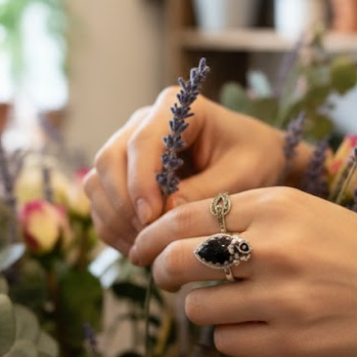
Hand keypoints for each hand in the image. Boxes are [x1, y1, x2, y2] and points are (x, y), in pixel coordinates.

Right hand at [83, 87, 298, 254]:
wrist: (258, 159)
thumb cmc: (256, 158)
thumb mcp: (243, 174)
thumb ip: (206, 192)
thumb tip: (165, 214)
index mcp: (177, 109)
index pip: (141, 141)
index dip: (140, 182)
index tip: (151, 217)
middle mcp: (145, 122)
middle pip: (110, 159)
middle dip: (123, 203)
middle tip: (148, 238)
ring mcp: (130, 146)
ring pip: (99, 180)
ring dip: (114, 218)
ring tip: (145, 247)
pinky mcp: (125, 173)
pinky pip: (102, 199)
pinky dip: (113, 226)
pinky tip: (139, 247)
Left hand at [129, 186, 356, 356]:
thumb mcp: (306, 212)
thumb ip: (248, 218)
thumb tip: (180, 236)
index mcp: (275, 205)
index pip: (183, 217)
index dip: (151, 235)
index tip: (140, 247)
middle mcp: (273, 247)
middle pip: (176, 261)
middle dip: (159, 272)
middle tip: (163, 278)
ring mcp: (281, 298)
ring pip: (197, 308)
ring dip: (201, 309)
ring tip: (227, 305)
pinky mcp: (291, 344)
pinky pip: (227, 343)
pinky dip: (231, 337)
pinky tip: (256, 327)